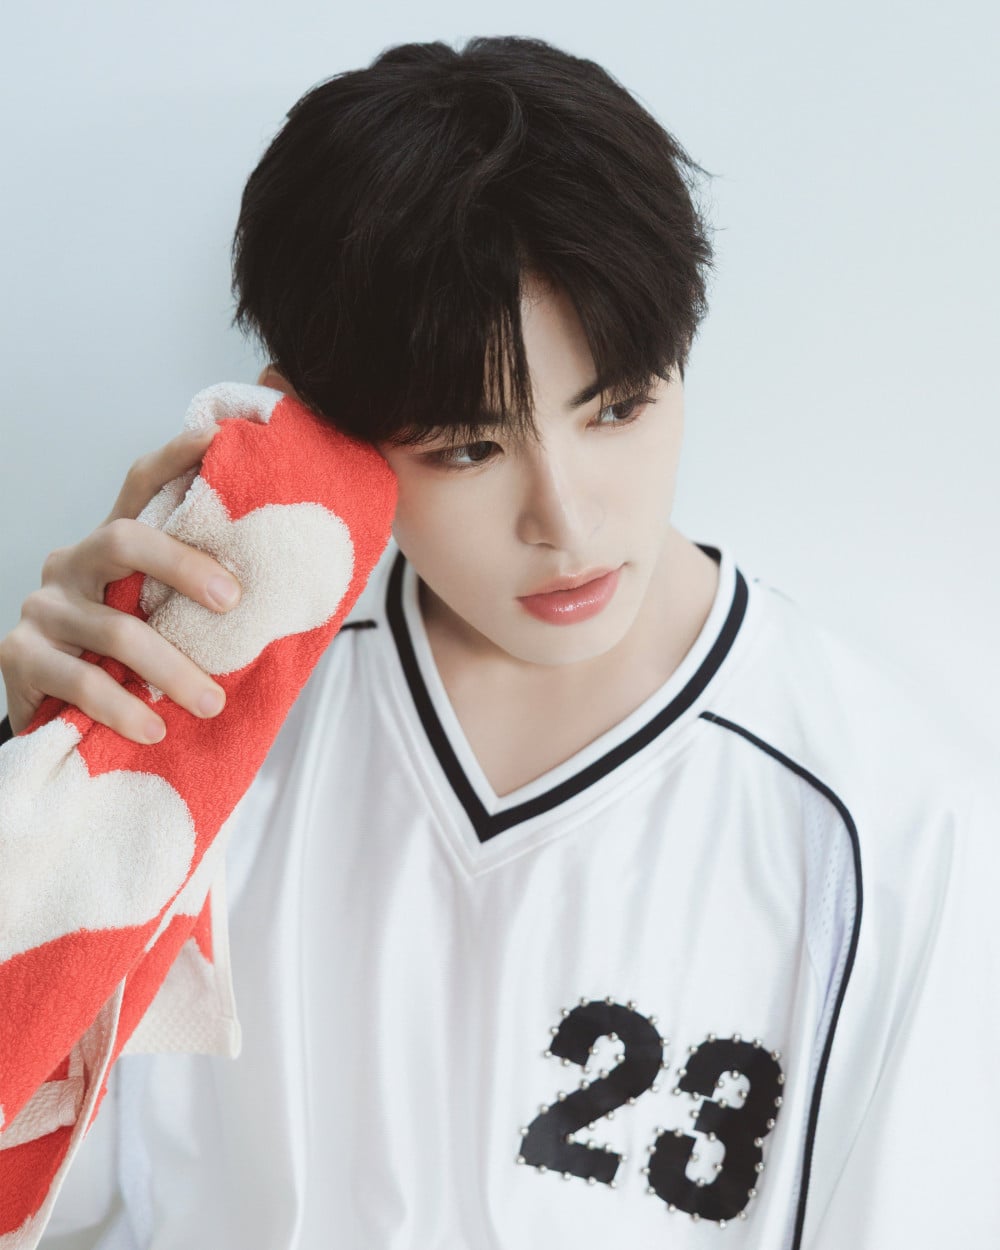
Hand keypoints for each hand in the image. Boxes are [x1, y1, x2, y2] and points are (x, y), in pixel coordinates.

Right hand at [0, 426, 242, 741]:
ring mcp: (42, 607)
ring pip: (115, 630)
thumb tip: (289, 596)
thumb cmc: (128, 662)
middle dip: (184, 567)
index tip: (218, 437)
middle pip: (125, 541)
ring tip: (211, 703)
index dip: (176, 457)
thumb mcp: (160, 620)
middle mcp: (72, 563)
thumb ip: (195, 602)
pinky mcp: (18, 656)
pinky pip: (81, 681)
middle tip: (234, 603)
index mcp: (112, 546)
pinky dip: (124, 707)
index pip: (141, 485)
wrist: (55, 715)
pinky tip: (154, 730)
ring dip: (172, 670)